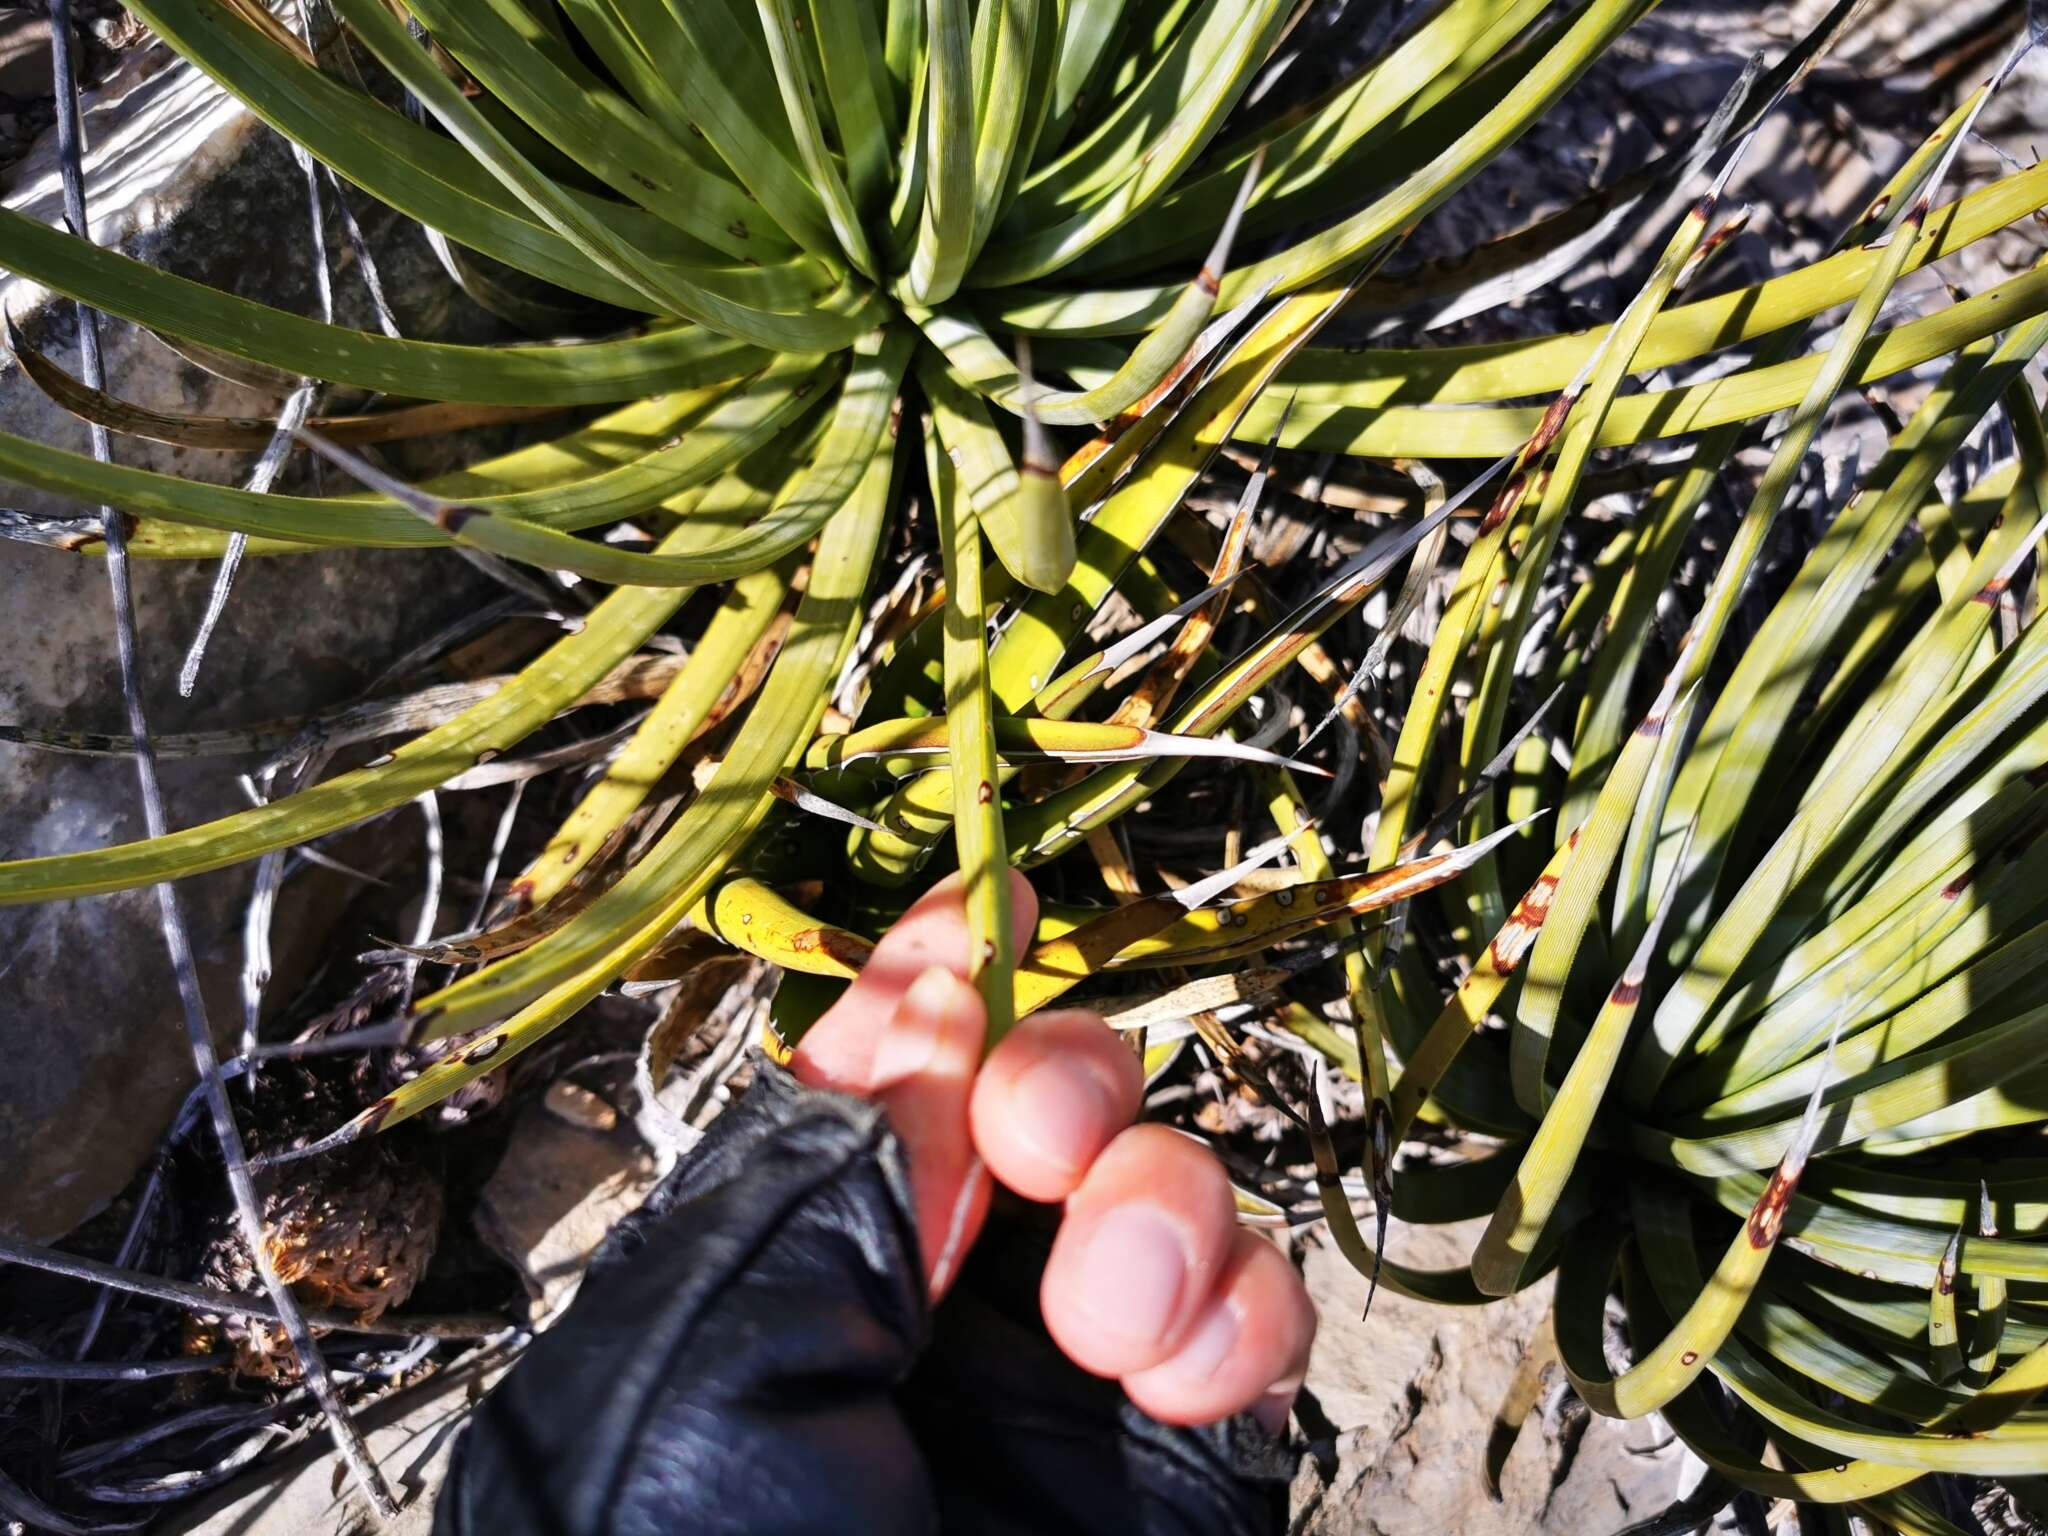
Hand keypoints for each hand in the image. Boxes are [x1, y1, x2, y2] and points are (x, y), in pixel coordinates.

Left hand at [792, 872, 1315, 1430]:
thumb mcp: (732, 1344)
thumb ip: (840, 1170)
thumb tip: (947, 1000)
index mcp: (818, 1239)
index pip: (887, 1069)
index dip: (939, 965)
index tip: (987, 900)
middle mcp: (962, 1274)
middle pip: (1059, 1090)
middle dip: (1067, 1073)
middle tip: (1040, 1139)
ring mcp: (1090, 1340)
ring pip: (1177, 1174)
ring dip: (1160, 1203)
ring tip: (1106, 1327)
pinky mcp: (1200, 1421)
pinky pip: (1269, 1305)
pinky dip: (1246, 1317)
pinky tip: (1169, 1387)